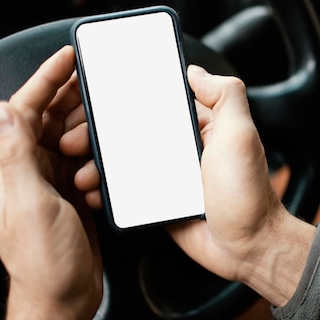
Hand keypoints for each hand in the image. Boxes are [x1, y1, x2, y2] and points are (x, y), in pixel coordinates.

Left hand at [0, 46, 102, 319]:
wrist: (63, 297)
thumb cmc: (44, 260)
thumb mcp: (30, 203)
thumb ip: (16, 154)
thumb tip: (3, 109)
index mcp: (14, 167)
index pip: (24, 109)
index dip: (44, 78)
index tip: (66, 57)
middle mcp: (31, 171)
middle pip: (50, 117)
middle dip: (72, 98)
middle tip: (96, 81)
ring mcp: (53, 183)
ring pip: (70, 137)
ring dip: (88, 129)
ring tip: (103, 123)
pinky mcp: (73, 195)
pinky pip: (86, 161)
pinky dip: (98, 157)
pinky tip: (105, 161)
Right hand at [75, 64, 314, 305]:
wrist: (247, 248)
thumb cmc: (247, 192)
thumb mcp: (240, 136)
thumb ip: (225, 96)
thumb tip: (194, 71)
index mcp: (200, 127)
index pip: (155, 103)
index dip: (122, 101)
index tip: (93, 102)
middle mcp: (182, 148)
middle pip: (131, 132)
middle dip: (98, 133)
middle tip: (72, 140)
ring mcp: (169, 175)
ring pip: (124, 162)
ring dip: (97, 163)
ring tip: (80, 172)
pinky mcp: (160, 201)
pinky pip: (128, 190)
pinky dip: (107, 190)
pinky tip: (92, 192)